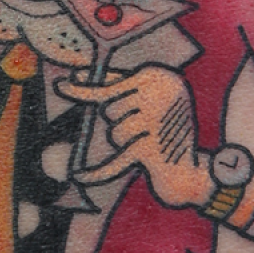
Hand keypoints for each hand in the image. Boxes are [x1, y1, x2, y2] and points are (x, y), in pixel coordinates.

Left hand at [57, 66, 213, 208]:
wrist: (189, 172)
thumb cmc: (166, 127)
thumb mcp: (152, 96)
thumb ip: (117, 84)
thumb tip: (74, 78)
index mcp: (160, 76)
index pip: (111, 84)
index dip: (86, 89)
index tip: (63, 86)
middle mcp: (161, 95)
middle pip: (111, 109)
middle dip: (119, 122)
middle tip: (142, 129)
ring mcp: (156, 123)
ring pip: (114, 132)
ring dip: (124, 142)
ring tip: (146, 145)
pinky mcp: (150, 150)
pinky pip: (116, 161)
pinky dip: (99, 172)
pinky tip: (80, 176)